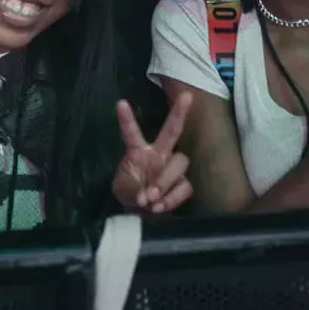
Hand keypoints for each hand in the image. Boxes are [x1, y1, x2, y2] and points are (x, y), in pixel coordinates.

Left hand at [112, 93, 193, 213]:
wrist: (142, 213)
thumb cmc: (131, 193)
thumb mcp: (123, 190)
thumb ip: (133, 191)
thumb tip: (148, 197)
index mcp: (139, 151)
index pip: (132, 132)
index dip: (127, 119)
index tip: (120, 103)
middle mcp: (159, 154)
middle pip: (172, 131)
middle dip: (180, 113)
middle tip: (187, 96)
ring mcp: (172, 168)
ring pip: (180, 163)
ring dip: (165, 181)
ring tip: (151, 197)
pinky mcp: (183, 185)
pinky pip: (184, 187)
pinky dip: (172, 198)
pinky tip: (159, 207)